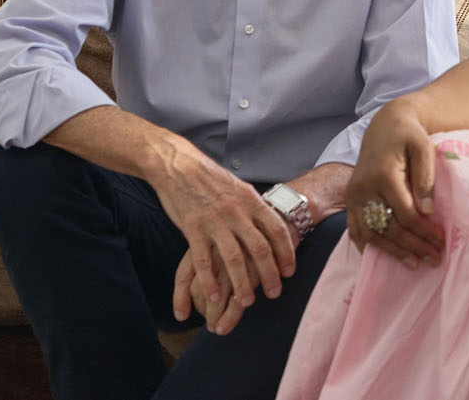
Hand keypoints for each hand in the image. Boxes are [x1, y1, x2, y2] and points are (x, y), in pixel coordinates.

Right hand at [156, 147, 295, 325]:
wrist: (179, 166)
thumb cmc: (211, 179)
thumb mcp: (240, 188)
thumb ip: (254, 209)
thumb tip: (270, 226)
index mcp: (252, 201)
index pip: (277, 230)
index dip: (286, 253)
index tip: (290, 272)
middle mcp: (237, 212)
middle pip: (260, 249)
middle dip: (270, 274)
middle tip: (275, 293)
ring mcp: (214, 221)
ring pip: (234, 258)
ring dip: (242, 284)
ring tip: (247, 302)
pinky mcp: (192, 228)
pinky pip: (203, 260)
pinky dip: (209, 280)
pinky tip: (214, 296)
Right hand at [344, 99, 444, 268]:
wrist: (385, 125)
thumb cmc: (409, 135)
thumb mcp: (424, 147)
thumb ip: (426, 178)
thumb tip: (427, 211)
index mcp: (383, 175)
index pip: (405, 213)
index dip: (424, 231)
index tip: (442, 242)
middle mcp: (363, 188)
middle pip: (389, 227)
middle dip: (413, 246)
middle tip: (435, 259)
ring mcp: (353, 195)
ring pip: (371, 232)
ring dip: (392, 251)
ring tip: (415, 264)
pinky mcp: (350, 198)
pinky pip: (355, 228)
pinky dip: (367, 245)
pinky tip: (382, 256)